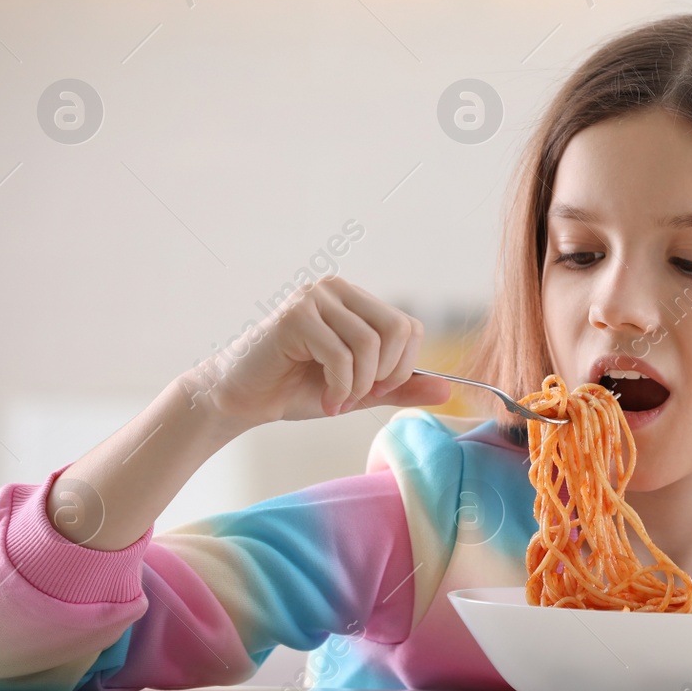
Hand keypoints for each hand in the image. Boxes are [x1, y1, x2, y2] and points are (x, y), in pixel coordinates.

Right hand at [180, 276, 452, 426]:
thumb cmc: (299, 389)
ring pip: (370, 344)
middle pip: (397, 330)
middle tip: (359, 396)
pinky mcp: (295, 317)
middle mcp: (336, 289)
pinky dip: (340, 387)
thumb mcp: (360, 389)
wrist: (242, 398)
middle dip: (386, 375)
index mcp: (355, 300)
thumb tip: (448, 390)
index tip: (376, 390)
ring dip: (359, 385)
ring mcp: (314, 298)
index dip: (402, 366)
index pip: (409, 326)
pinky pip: (341, 354)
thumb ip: (400, 387)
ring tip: (338, 399)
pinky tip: (326, 401)